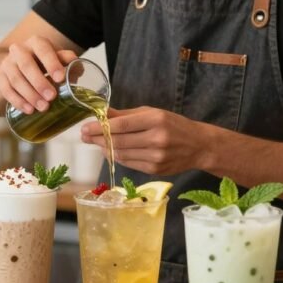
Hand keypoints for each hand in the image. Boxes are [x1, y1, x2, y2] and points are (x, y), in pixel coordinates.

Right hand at [0, 35, 78, 113]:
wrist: (18, 67)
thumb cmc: (43, 64)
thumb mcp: (56, 59)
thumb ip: (66, 61)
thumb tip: (77, 68)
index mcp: (36, 43)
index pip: (43, 49)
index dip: (51, 63)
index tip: (60, 78)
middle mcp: (19, 50)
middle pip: (26, 65)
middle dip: (39, 82)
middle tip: (52, 97)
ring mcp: (7, 64)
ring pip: (16, 79)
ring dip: (30, 95)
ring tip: (43, 108)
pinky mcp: (0, 78)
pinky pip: (6, 90)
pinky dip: (18, 101)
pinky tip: (29, 110)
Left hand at [80, 107, 207, 175]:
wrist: (199, 146)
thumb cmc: (174, 124)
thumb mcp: (152, 113)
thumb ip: (126, 115)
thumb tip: (102, 114)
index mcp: (156, 120)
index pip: (121, 125)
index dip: (99, 127)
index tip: (85, 127)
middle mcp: (156, 139)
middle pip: (119, 141)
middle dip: (97, 139)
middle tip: (84, 135)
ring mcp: (156, 157)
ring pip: (121, 154)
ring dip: (104, 149)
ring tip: (95, 142)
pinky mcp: (155, 170)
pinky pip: (129, 163)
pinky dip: (116, 157)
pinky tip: (110, 151)